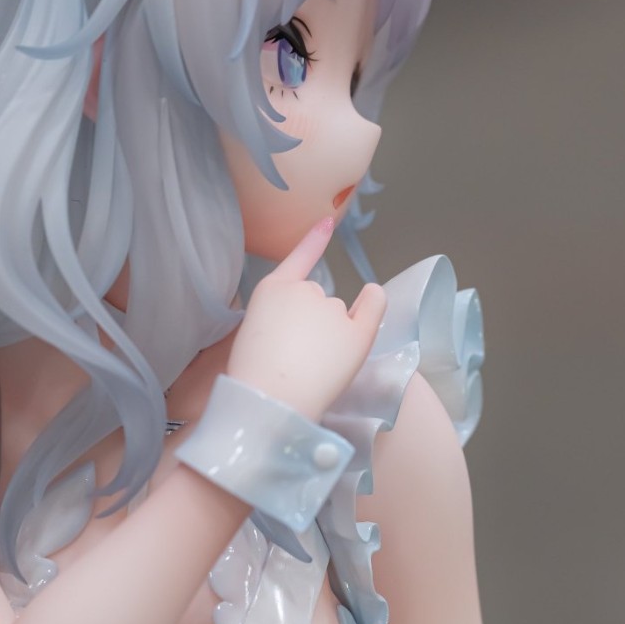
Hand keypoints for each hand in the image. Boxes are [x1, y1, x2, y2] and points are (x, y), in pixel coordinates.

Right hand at [227, 217, 386, 421]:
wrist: (268, 400)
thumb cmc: (252, 377)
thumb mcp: (252, 334)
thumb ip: (277, 320)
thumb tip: (302, 328)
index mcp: (271, 289)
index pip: (298, 259)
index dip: (313, 241)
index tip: (327, 222)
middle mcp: (306, 290)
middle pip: (317, 302)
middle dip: (310, 324)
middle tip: (292, 359)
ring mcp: (334, 309)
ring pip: (338, 316)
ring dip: (329, 336)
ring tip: (309, 369)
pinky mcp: (357, 333)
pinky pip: (372, 306)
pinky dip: (372, 300)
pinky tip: (370, 295)